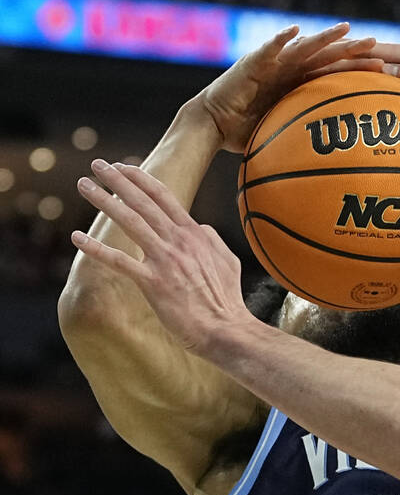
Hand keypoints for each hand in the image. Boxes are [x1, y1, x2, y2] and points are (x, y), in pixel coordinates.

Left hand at [72, 160, 256, 354]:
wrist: (225, 329)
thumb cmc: (227, 300)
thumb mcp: (228, 261)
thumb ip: (212, 240)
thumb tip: (200, 227)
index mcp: (196, 234)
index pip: (164, 197)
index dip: (141, 179)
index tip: (123, 167)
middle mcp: (179, 242)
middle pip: (142, 202)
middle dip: (117, 180)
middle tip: (97, 165)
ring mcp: (165, 261)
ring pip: (129, 222)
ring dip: (104, 200)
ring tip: (84, 185)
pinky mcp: (153, 283)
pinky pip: (119, 261)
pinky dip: (96, 248)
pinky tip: (77, 238)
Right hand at [200, 23, 381, 152]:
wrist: (214, 125)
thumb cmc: (250, 133)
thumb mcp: (287, 134)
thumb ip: (311, 138)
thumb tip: (341, 164)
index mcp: (300, 82)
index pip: (334, 72)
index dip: (357, 68)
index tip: (385, 68)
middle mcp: (289, 69)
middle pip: (326, 55)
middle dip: (350, 48)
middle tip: (376, 44)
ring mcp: (272, 63)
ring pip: (304, 46)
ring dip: (325, 37)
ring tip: (346, 28)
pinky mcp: (252, 63)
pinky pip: (269, 49)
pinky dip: (281, 39)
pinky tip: (295, 29)